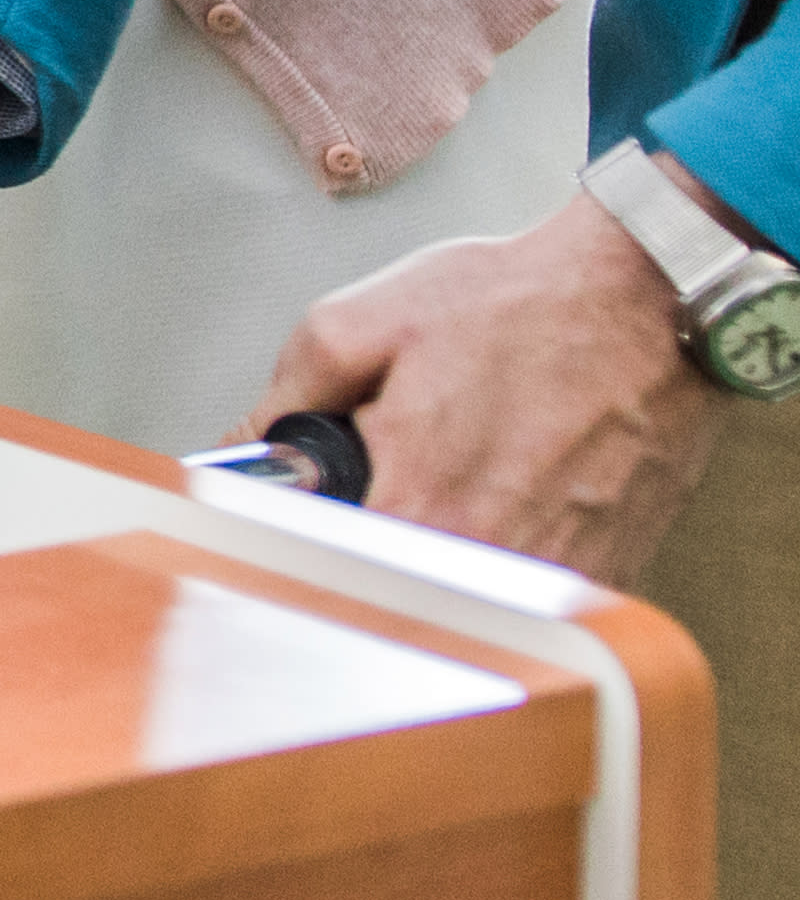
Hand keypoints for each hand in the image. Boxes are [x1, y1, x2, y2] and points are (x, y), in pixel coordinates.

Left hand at [261, 193, 727, 584]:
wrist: (653, 295)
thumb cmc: (525, 303)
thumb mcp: (364, 324)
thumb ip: (288, 395)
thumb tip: (246, 444)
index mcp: (422, 508)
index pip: (326, 582)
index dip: (299, 557)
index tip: (292, 538)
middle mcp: (497, 560)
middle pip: (398, 601)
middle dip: (369, 552)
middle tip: (383, 488)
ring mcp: (561, 576)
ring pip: (468, 604)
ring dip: (439, 559)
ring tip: (460, 478)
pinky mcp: (609, 571)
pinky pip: (532, 596)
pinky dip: (504, 559)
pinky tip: (509, 495)